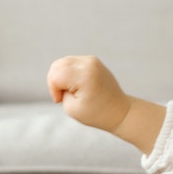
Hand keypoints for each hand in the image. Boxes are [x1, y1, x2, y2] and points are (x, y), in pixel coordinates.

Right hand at [47, 55, 165, 154]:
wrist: (119, 111)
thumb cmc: (96, 113)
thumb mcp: (71, 108)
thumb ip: (60, 90)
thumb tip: (59, 76)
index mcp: (84, 75)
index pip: (55, 75)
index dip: (53, 89)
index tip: (61, 100)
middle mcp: (89, 63)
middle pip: (57, 65)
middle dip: (55, 81)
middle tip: (64, 95)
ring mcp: (92, 60)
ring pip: (62, 62)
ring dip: (61, 77)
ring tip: (71, 91)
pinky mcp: (92, 61)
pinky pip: (70, 63)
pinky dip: (68, 74)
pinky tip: (76, 86)